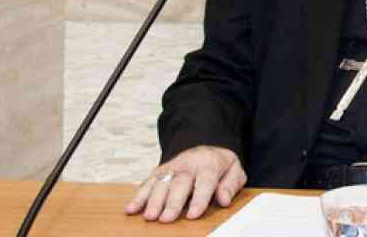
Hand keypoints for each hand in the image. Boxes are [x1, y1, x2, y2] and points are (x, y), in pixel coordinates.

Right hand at [124, 146, 245, 223]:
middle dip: (172, 202)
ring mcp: (172, 167)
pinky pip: (148, 182)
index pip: (204, 182)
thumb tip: (223, 199)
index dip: (199, 199)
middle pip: (179, 184)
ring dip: (153, 200)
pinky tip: (131, 209)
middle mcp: (188, 165)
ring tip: (149, 216)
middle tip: (166, 219)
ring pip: (161, 182)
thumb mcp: (234, 170)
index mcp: (209, 164)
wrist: (206, 148)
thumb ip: (231, 184)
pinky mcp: (160, 171)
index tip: (193, 215)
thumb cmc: (220, 165)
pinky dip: (138, 196)